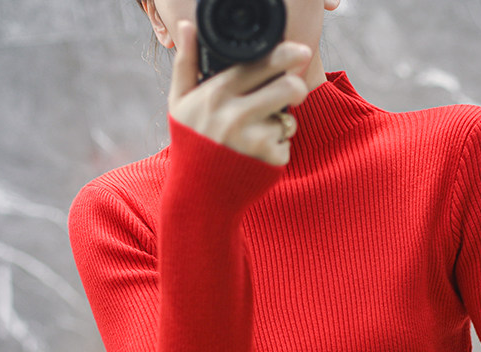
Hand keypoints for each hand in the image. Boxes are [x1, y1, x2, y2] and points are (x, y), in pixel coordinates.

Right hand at [169, 20, 311, 166]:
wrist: (199, 195)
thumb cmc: (191, 144)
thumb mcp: (180, 103)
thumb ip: (186, 64)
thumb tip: (188, 26)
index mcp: (216, 94)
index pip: (259, 64)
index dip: (284, 55)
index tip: (300, 51)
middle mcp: (236, 115)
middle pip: (286, 88)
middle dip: (297, 86)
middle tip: (295, 89)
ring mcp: (254, 139)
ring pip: (288, 118)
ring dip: (282, 121)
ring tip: (262, 130)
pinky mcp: (269, 161)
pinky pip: (285, 144)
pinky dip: (277, 148)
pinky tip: (257, 155)